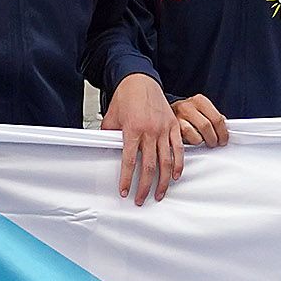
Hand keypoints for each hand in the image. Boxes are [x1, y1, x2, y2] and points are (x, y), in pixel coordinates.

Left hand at [106, 72, 182, 205]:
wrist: (140, 80)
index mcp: (132, 129)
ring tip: (158, 194)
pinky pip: (178, 149)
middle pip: (149, 166)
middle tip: (140, 199)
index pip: (129, 161)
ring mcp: (164, 129)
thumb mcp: (111, 117)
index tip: (124, 191)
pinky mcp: (173, 126)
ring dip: (163, 181)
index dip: (126, 179)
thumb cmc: (125, 98)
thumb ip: (108, 136)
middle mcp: (150, 130)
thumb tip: (102, 151)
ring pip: (166, 161)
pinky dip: (178, 164)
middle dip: (144, 187)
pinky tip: (175, 176)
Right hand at [171, 94, 228, 147]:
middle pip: (207, 126)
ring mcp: (178, 116)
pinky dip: (192, 141)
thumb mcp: (202, 111)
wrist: (166, 111)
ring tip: (204, 142)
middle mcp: (188, 106)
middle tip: (215, 143)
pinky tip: (193, 139)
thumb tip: (225, 129)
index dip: (223, 132)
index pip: (217, 118)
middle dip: (214, 138)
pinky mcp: (172, 127)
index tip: (224, 139)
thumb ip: (213, 118)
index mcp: (200, 100)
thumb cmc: (188, 113)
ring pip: (196, 133)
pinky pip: (186, 139)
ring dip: (202, 141)